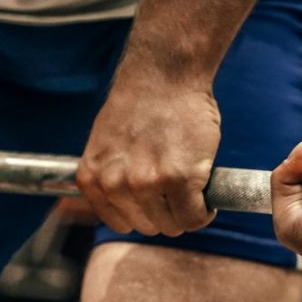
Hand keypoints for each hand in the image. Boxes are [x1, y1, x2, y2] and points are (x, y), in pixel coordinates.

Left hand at [76, 83, 219, 235]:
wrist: (164, 75)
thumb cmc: (141, 105)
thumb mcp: (107, 146)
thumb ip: (112, 176)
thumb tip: (131, 206)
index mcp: (93, 179)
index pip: (121, 223)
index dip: (145, 215)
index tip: (160, 204)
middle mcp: (115, 185)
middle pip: (149, 226)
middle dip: (168, 214)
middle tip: (181, 193)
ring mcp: (146, 184)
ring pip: (173, 225)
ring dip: (188, 213)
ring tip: (194, 192)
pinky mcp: (179, 180)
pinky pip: (194, 217)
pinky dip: (205, 212)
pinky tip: (208, 200)